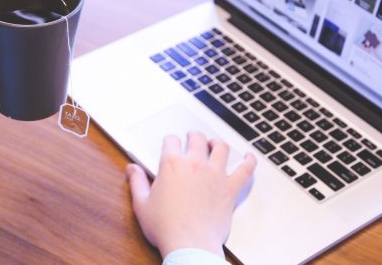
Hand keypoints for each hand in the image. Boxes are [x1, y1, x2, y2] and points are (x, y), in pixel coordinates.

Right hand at [126, 131, 256, 258]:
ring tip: (215, 143)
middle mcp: (195, 164)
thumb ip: (137, 182)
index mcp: (172, 165)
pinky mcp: (230, 188)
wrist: (190, 245)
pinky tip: (250, 157)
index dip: (170, 141)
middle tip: (193, 138)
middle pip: (197, 138)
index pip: (171, 141)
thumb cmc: (165, 227)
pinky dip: (249, 161)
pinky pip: (245, 169)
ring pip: (221, 148)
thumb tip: (131, 168)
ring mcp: (215, 175)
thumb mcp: (142, 204)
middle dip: (193, 136)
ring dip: (217, 143)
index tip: (170, 145)